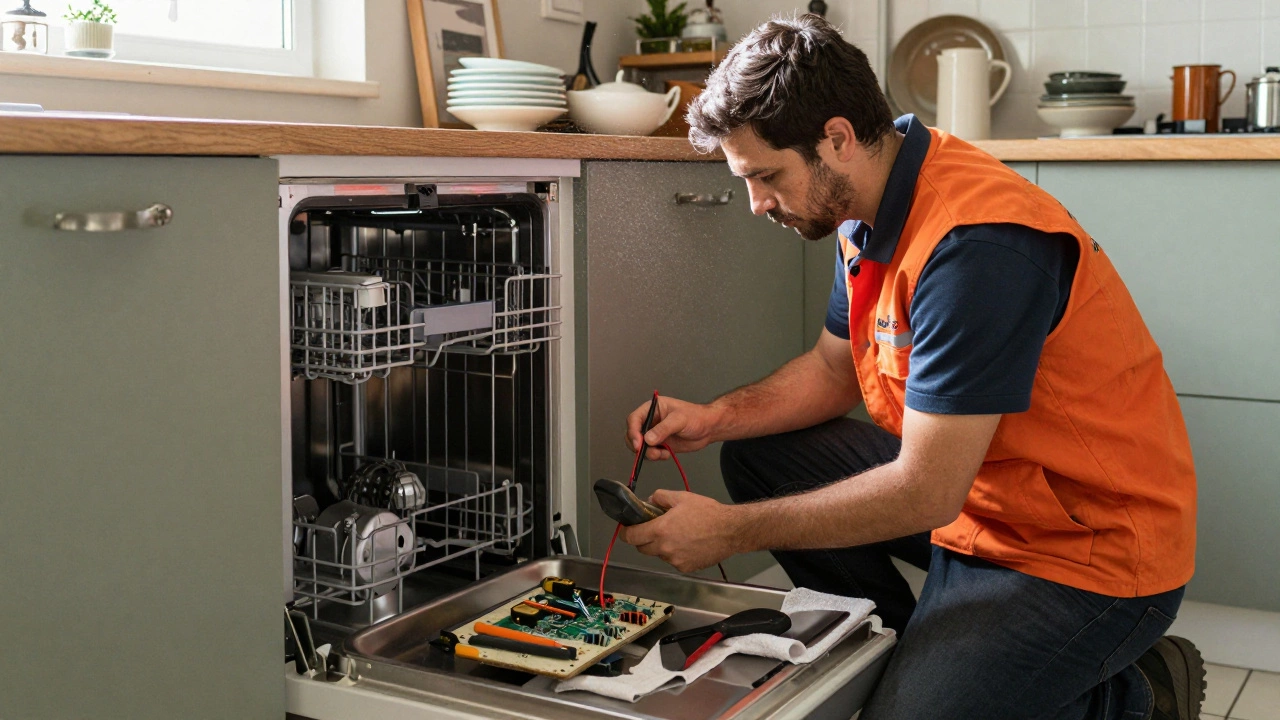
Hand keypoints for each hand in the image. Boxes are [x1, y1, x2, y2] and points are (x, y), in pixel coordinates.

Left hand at [618, 490, 742, 572]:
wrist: (731, 531)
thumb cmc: (707, 512)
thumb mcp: (682, 497)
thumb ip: (661, 497)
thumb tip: (650, 500)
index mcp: (661, 530)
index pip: (631, 537)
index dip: (625, 533)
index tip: (626, 529)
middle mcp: (665, 548)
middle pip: (642, 548)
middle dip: (643, 539)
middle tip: (653, 529)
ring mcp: (675, 561)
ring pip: (659, 554)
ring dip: (661, 546)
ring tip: (677, 534)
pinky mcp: (686, 568)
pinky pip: (673, 560)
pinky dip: (675, 553)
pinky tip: (688, 544)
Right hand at [625, 395, 721, 460]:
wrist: (708, 428)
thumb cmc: (696, 417)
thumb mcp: (679, 420)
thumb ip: (663, 429)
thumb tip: (648, 439)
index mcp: (652, 408)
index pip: (634, 419)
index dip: (633, 431)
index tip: (638, 444)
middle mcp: (650, 421)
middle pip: (632, 433)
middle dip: (638, 445)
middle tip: (649, 451)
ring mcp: (654, 433)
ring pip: (639, 446)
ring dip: (647, 453)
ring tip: (661, 454)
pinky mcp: (659, 444)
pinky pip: (649, 453)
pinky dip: (655, 456)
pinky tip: (667, 454)